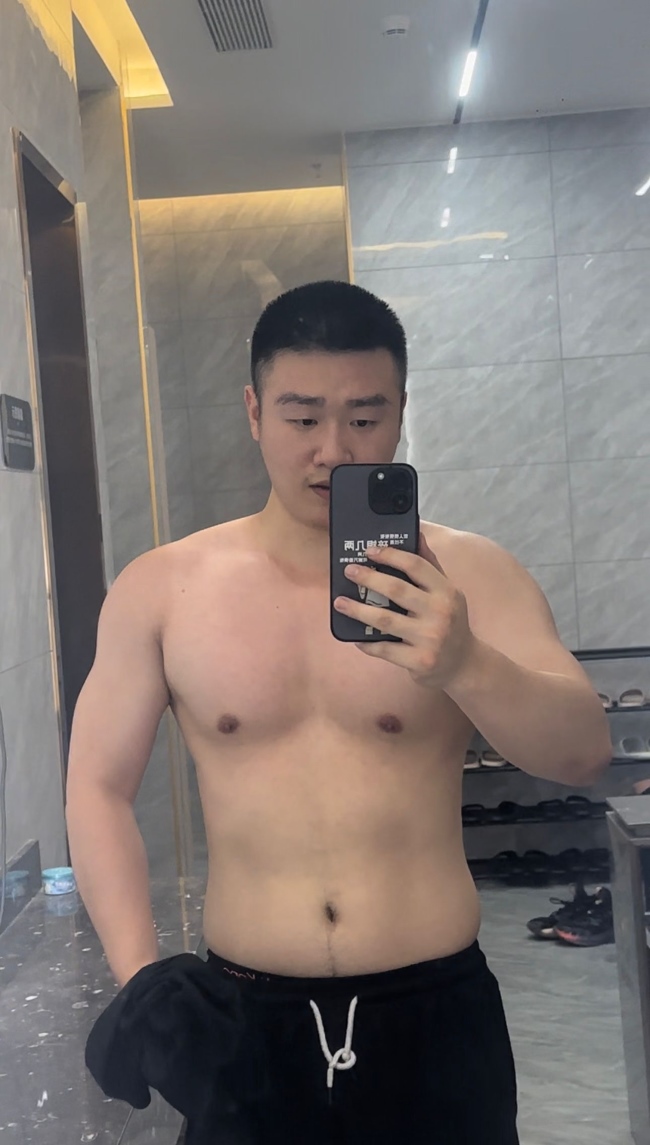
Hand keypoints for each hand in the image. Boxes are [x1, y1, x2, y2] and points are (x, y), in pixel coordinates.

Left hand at [333, 532, 475, 690]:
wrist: (464, 663)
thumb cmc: (451, 622)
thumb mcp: (448, 592)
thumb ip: (430, 565)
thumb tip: (416, 533)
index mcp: (446, 591)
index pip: (416, 565)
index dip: (390, 554)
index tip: (369, 551)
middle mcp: (440, 613)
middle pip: (396, 589)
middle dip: (368, 578)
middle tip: (349, 571)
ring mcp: (430, 638)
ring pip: (385, 620)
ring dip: (357, 610)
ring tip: (340, 603)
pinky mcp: (419, 661)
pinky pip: (385, 649)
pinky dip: (366, 643)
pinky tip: (355, 637)